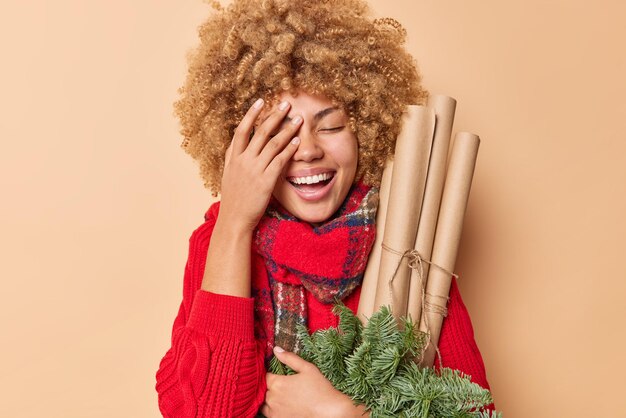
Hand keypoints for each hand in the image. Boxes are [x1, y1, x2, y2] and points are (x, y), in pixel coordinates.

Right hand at [218, 98, 301, 232]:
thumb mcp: (229, 175)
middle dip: (274, 116)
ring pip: (272, 144)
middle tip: (286, 103)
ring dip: (286, 130)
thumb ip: (233, 158)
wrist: (234, 219)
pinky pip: (279, 161)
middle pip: (259, 132)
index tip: (260, 101)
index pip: (241, 130)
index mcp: (233, 158)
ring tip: (298, 120)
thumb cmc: (234, 199)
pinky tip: (297, 142)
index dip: (251, 114)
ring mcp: (254, 170)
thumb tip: (237, 144)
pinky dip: (288, 149)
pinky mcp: (265, 181)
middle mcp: (242, 161)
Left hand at [261, 347, 368, 417]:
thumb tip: (276, 349)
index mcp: (278, 383)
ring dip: (269, 398)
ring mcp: (274, 412)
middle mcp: (272, 398)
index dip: (269, 373)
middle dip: (269, 386)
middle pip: (263, 389)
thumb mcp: (307, 368)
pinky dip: (272, 409)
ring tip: (281, 396)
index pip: (264, 376)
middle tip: (281, 385)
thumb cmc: (320, 390)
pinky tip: (283, 406)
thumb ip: (290, 358)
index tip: (275, 373)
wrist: (329, 413)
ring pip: (263, 403)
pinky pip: (268, 414)